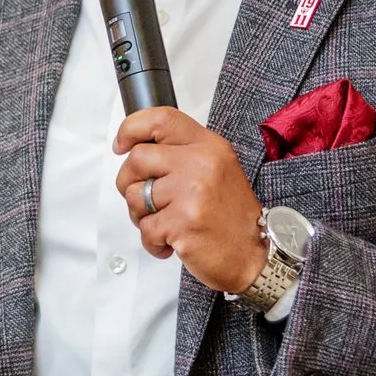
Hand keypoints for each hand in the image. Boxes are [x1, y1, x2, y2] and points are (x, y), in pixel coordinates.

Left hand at [114, 107, 267, 294]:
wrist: (254, 256)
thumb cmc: (232, 218)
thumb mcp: (216, 170)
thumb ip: (182, 155)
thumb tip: (138, 150)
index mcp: (208, 146)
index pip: (161, 120)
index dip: (131, 129)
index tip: (121, 144)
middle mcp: (201, 164)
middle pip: (137, 158)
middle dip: (129, 182)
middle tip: (144, 199)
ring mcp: (191, 192)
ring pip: (135, 195)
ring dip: (141, 216)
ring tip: (165, 223)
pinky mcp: (183, 222)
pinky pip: (145, 228)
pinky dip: (152, 241)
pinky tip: (172, 242)